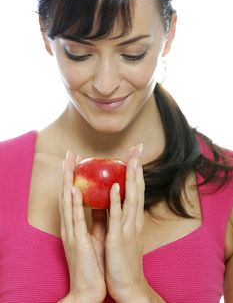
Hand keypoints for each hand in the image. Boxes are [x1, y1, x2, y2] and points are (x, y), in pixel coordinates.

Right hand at [58, 151, 106, 302]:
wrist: (89, 291)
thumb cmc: (93, 264)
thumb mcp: (97, 237)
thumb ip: (98, 219)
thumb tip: (103, 202)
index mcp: (76, 225)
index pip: (74, 196)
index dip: (73, 177)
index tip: (77, 160)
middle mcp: (71, 226)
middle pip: (68, 195)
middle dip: (68, 173)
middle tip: (69, 154)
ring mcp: (73, 234)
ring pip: (68, 203)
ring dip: (68, 182)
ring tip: (69, 164)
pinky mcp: (78, 243)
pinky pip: (78, 221)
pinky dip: (77, 205)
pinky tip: (76, 190)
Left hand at [105, 144, 146, 302]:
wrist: (128, 286)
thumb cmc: (122, 259)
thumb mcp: (118, 233)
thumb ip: (112, 214)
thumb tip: (105, 197)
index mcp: (132, 218)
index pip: (135, 188)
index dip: (135, 170)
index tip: (135, 153)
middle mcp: (133, 219)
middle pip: (137, 187)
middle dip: (137, 166)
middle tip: (137, 147)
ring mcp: (128, 228)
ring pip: (131, 197)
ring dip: (130, 176)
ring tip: (131, 158)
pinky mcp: (119, 238)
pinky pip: (118, 216)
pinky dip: (118, 199)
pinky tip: (116, 185)